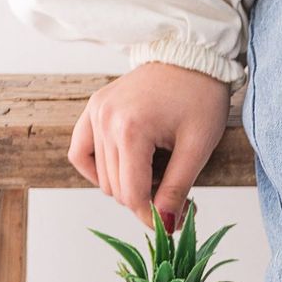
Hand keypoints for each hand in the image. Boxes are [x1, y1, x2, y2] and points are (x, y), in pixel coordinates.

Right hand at [69, 62, 230, 230]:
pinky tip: (123, 170)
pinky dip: (98, 170)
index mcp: (131, 129)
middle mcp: (105, 120)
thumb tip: (166, 225)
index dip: (153, 215)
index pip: (131, 194)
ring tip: (158, 174)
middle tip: (175, 196)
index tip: (175, 219)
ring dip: (128, 185)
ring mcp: (95, 112)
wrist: (191, 56)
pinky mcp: (93, 108)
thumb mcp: (198, 147)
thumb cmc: (200, 96)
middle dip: (145, 201)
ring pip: (101, 177)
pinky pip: (80, 152)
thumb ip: (178, 188)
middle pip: (116, 189)